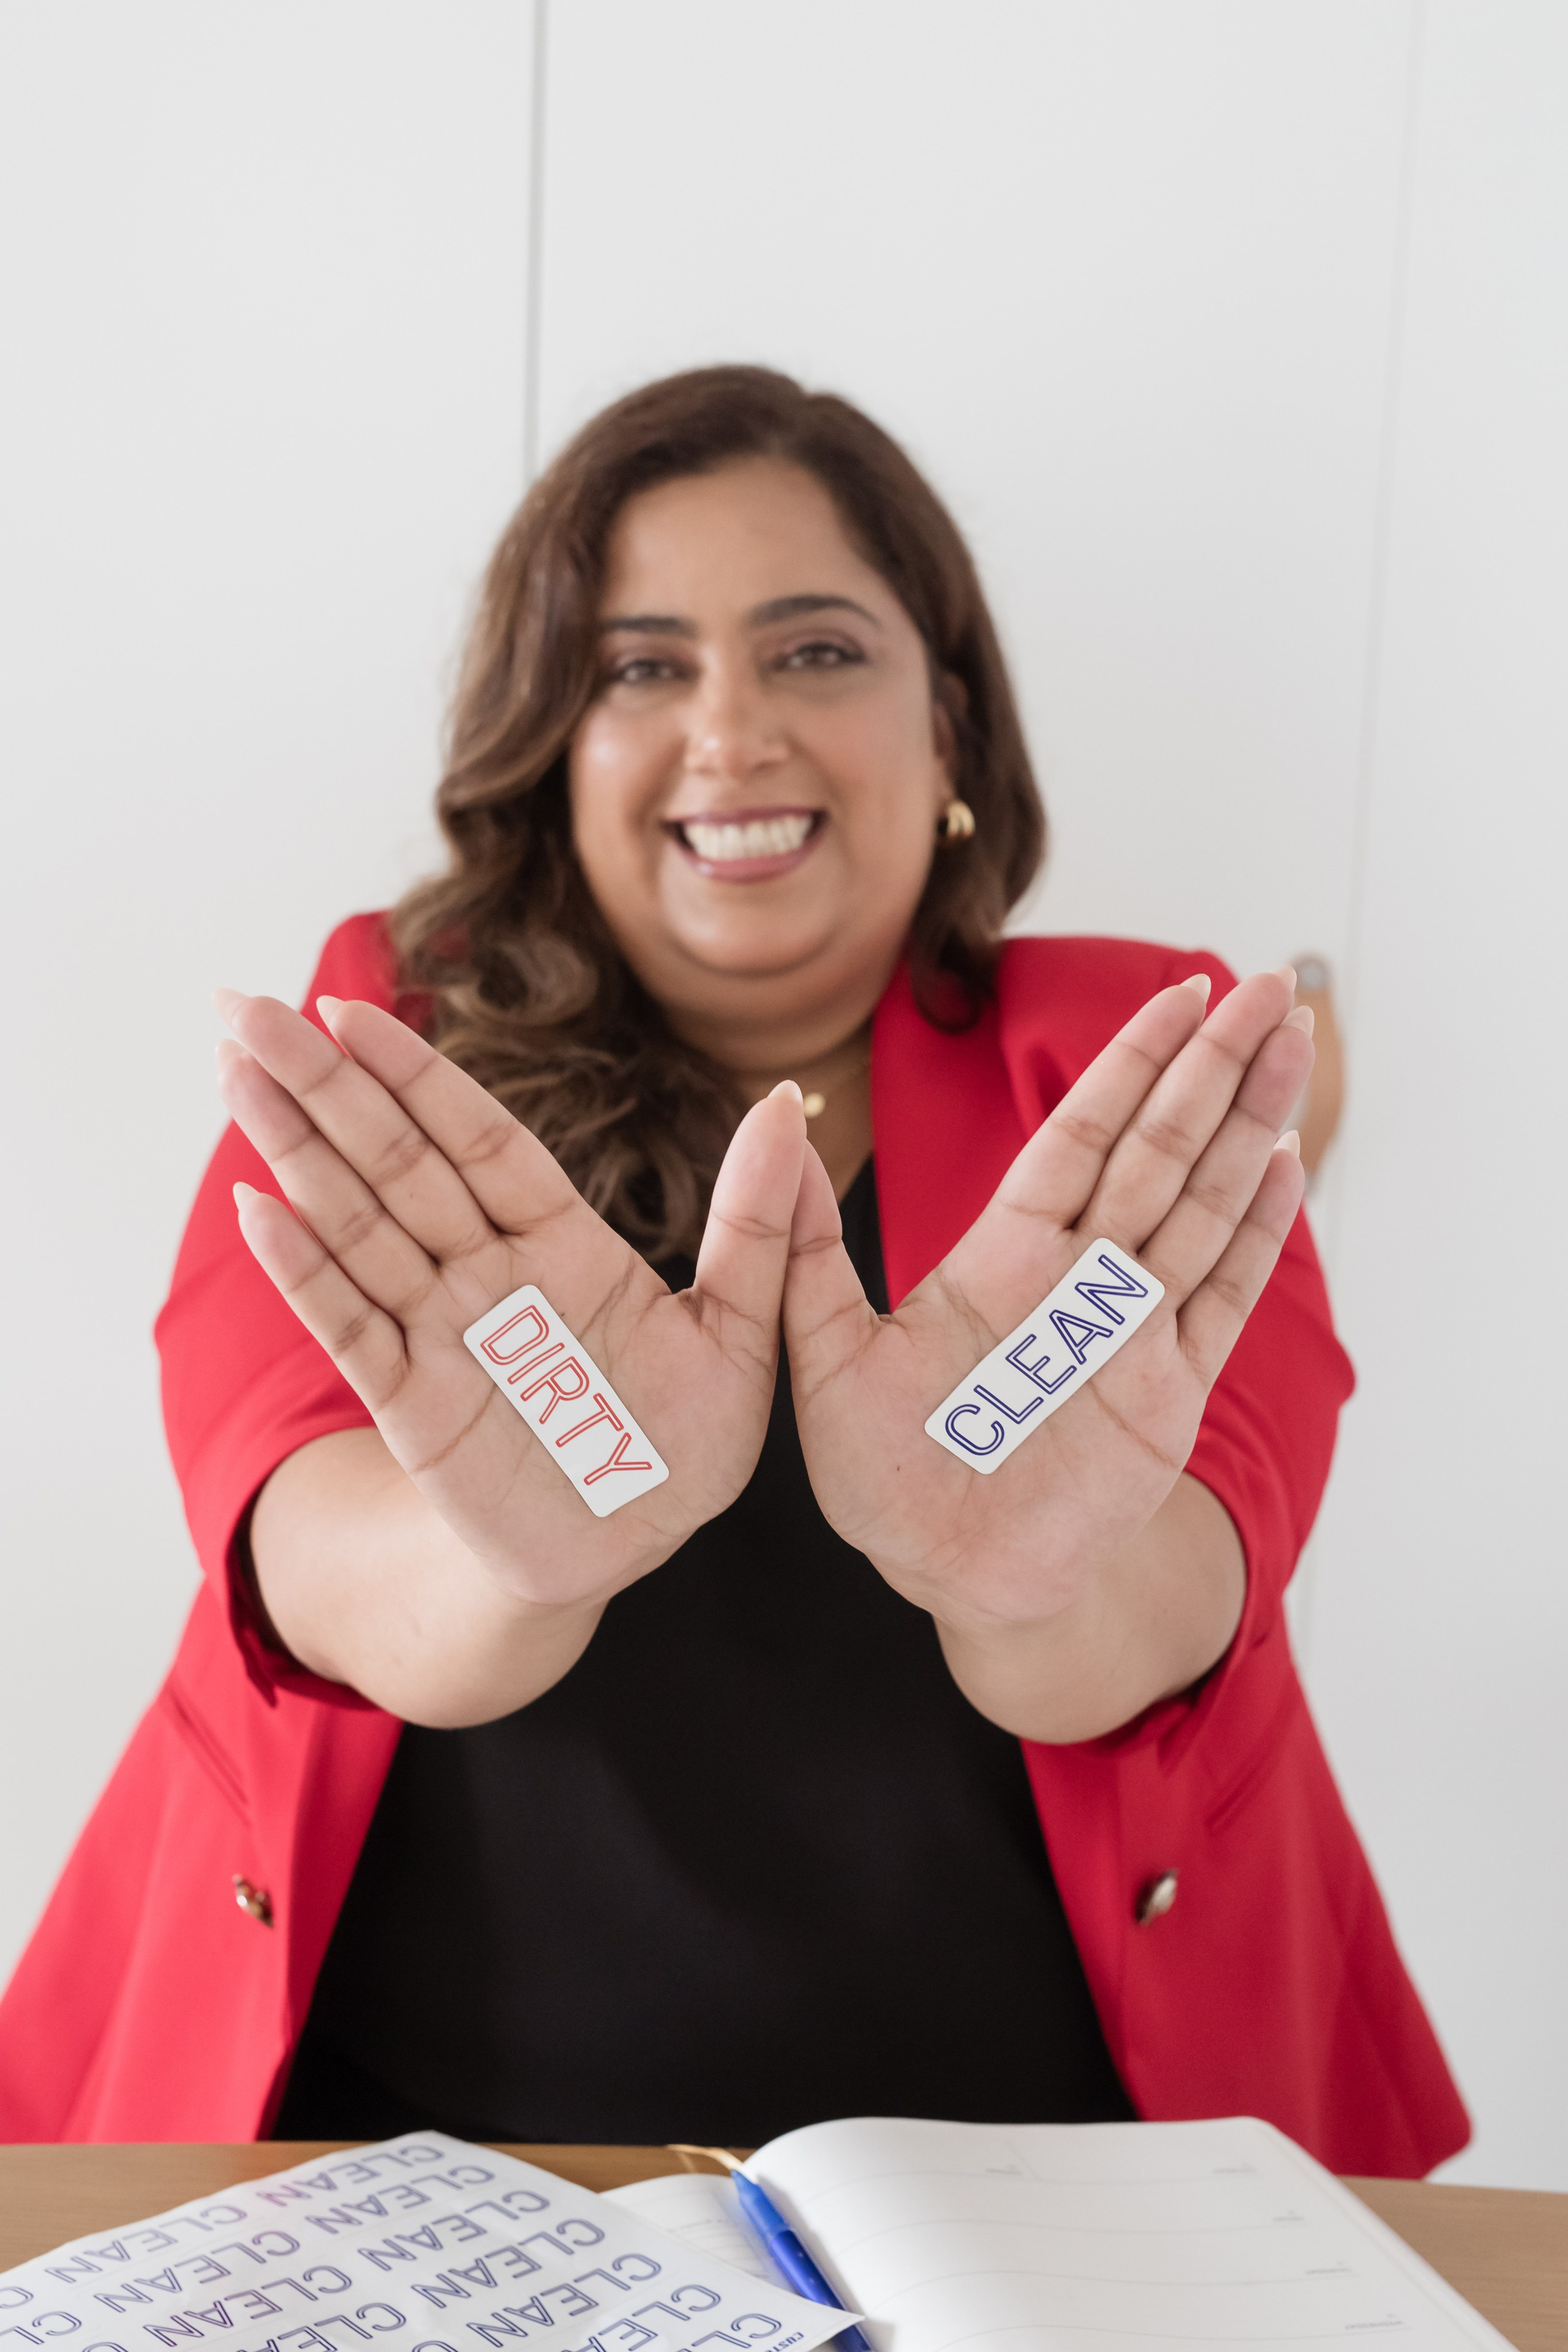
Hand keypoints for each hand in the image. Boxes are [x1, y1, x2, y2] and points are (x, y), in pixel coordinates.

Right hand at [217, 990, 806, 1611]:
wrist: (628, 1548)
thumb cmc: (686, 1441)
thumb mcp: (742, 1330)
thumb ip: (755, 1220)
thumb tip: (792, 1100)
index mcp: (564, 1244)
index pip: (479, 1139)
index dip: (416, 1076)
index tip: (350, 1011)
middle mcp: (489, 1274)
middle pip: (398, 1161)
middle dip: (326, 1086)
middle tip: (252, 1006)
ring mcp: (441, 1333)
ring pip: (358, 1224)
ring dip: (296, 1150)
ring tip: (235, 1072)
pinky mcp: (411, 1404)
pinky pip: (349, 1327)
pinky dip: (304, 1269)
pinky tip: (256, 1206)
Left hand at [782, 969, 1311, 1682]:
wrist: (950, 1576)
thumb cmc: (884, 1474)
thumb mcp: (823, 1353)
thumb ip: (803, 1244)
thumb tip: (775, 1122)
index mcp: (1000, 1258)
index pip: (1078, 1136)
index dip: (1130, 1065)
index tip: (1179, 994)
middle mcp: (1076, 1279)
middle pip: (1158, 1149)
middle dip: (1213, 1068)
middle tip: (1267, 986)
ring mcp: (1130, 1331)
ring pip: (1203, 1205)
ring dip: (1251, 1126)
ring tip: (1292, 1046)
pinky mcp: (1169, 1392)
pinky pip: (1220, 1298)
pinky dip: (1256, 1236)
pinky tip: (1285, 1170)